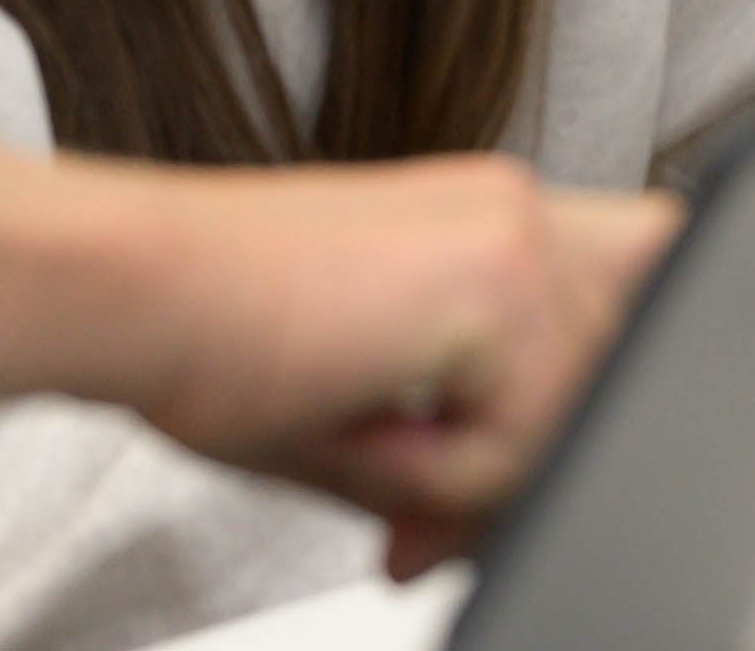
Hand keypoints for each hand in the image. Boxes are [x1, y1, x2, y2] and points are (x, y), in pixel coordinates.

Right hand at [108, 156, 674, 576]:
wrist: (130, 290)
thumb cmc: (208, 334)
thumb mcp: (369, 402)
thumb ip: (454, 458)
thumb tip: (475, 540)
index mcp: (497, 222)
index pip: (624, 302)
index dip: (567, 408)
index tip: (467, 488)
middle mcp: (521, 214)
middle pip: (611, 370)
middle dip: (524, 467)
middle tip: (415, 522)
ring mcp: (519, 238)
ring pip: (570, 413)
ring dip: (476, 470)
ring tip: (367, 453)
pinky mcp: (498, 281)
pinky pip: (519, 435)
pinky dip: (441, 474)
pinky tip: (360, 434)